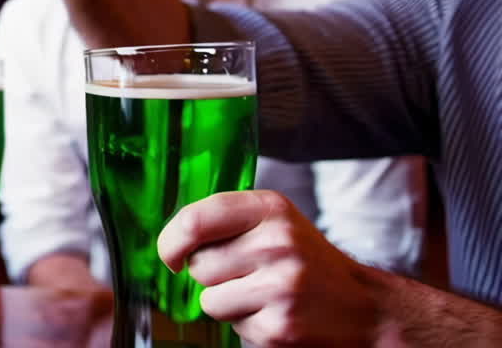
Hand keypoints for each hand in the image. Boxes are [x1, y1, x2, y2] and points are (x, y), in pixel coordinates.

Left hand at [158, 190, 385, 346]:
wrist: (366, 307)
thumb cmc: (307, 262)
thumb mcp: (275, 223)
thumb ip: (225, 221)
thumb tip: (170, 241)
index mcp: (270, 209)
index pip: (194, 220)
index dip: (171, 242)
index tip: (172, 256)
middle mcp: (277, 243)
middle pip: (199, 264)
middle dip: (210, 275)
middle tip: (245, 275)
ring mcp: (280, 286)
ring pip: (209, 299)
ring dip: (226, 302)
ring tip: (261, 295)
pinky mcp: (280, 327)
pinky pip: (233, 327)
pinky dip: (247, 325)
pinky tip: (275, 314)